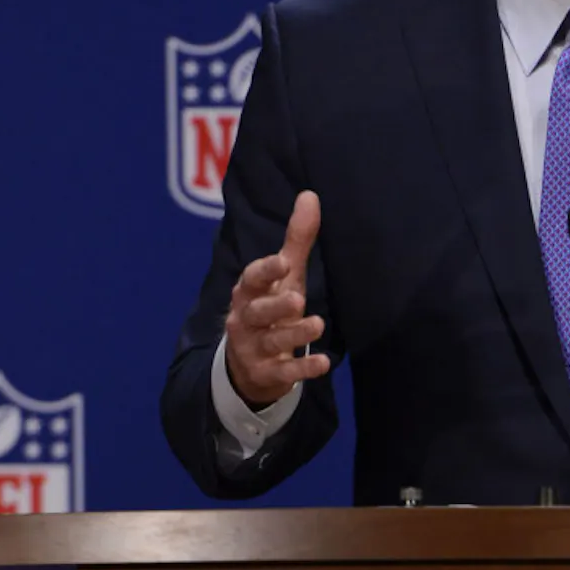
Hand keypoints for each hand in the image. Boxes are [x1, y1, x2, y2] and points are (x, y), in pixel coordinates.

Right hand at [224, 191, 330, 406]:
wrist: (247, 365)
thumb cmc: (270, 308)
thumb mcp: (284, 276)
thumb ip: (296, 240)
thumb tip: (310, 195)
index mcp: (248, 292)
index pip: (252, 279)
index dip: (265, 271)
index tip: (282, 262)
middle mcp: (246, 320)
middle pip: (259, 312)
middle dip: (276, 306)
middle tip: (298, 299)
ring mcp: (254, 349)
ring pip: (273, 342)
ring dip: (294, 334)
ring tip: (318, 325)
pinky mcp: (266, 374)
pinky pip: (284, 374)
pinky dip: (302, 370)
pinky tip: (323, 364)